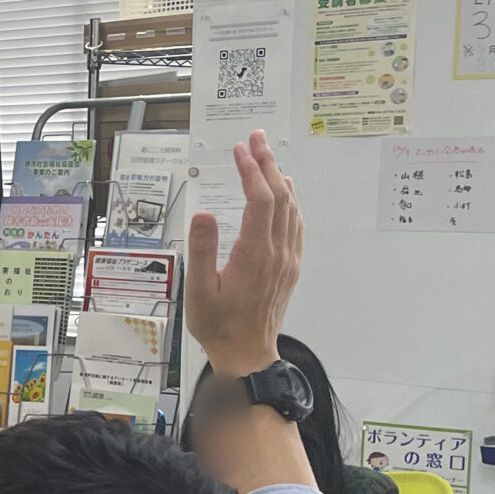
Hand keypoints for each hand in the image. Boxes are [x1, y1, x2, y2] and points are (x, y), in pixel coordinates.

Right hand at [184, 131, 301, 375]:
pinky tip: (284, 193)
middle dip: (268, 163)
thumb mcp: (198, 290)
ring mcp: (288, 259)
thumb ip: (201, 250)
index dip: (251, 171)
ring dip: (280, 179)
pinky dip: (290, 201)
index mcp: (254, 254)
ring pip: (291, 208)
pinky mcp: (290, 267)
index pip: (259, 200)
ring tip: (268, 157)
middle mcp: (277, 252)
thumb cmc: (219, 326)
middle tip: (256, 139)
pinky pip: (296, 225)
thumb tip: (204, 213)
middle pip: (279, 196)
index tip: (239, 150)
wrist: (247, 354)